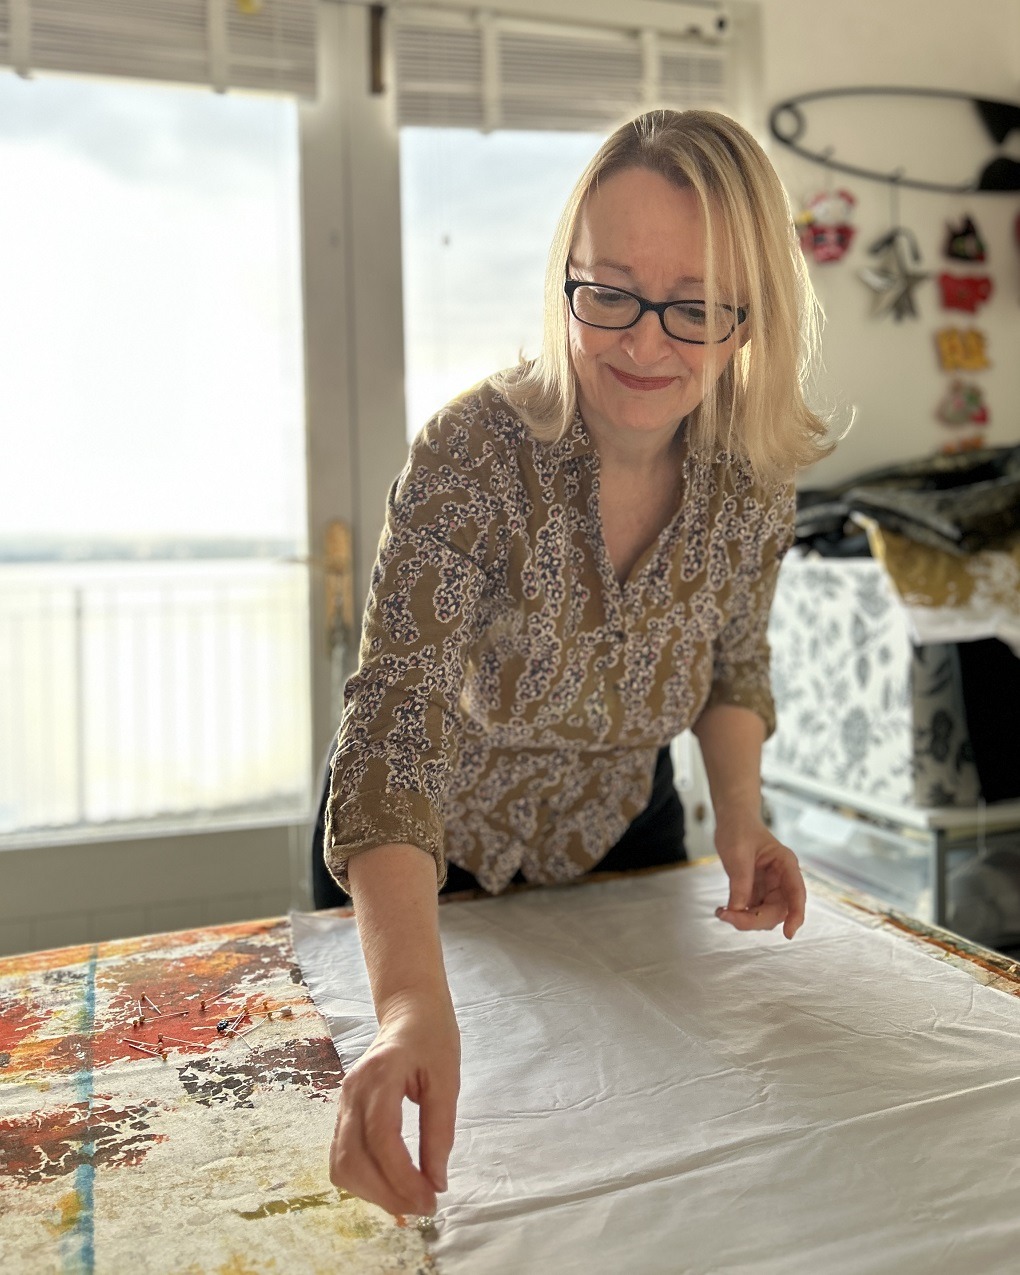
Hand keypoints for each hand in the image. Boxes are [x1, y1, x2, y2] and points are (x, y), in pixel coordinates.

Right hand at [330, 992, 460, 1217]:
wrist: (408, 1011)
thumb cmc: (432, 1039)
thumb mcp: (448, 1080)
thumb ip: (440, 1131)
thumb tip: (436, 1183)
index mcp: (379, 1076)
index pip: (382, 1139)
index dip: (403, 1178)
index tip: (431, 1199)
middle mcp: (352, 1091)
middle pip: (354, 1159)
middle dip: (387, 1193)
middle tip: (424, 1207)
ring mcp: (342, 1102)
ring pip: (342, 1164)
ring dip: (372, 1193)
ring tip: (409, 1201)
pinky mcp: (342, 1113)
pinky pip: (342, 1157)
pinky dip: (363, 1181)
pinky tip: (391, 1186)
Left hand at [712, 813, 805, 939]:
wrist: (732, 821)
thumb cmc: (739, 830)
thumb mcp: (738, 854)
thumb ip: (740, 883)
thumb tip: (738, 911)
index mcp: (786, 865)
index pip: (797, 894)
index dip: (796, 915)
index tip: (789, 934)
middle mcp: (782, 880)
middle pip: (778, 911)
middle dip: (755, 919)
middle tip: (728, 917)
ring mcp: (771, 888)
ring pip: (765, 915)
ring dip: (745, 920)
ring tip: (722, 913)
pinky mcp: (758, 892)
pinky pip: (753, 912)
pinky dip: (739, 916)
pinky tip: (722, 911)